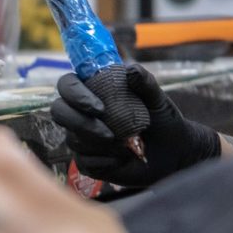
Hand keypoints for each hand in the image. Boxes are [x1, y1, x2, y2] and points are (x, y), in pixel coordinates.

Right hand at [50, 64, 220, 187]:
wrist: (173, 151)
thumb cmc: (162, 119)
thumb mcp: (157, 98)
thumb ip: (145, 82)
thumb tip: (130, 70)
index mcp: (95, 91)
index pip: (67, 84)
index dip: (75, 94)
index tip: (98, 107)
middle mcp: (83, 113)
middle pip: (59, 111)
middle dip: (80, 123)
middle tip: (108, 133)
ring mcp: (83, 137)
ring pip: (73, 139)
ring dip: (100, 144)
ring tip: (127, 145)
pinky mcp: (88, 161)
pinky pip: (83, 162)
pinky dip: (105, 161)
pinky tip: (123, 159)